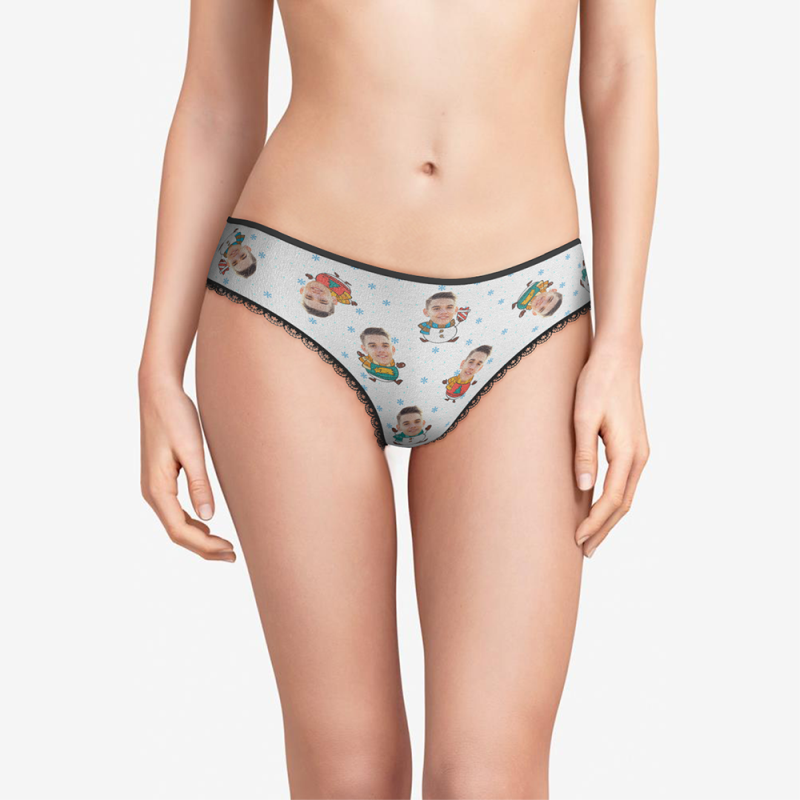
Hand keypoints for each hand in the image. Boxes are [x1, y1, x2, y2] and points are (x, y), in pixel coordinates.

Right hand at [139, 376, 234, 561]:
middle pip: (176, 532)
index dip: (205, 546)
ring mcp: (154, 487)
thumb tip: (207, 518)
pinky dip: (192, 524)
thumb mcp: (191, 449)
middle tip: (233, 556)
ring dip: (199, 538)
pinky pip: (175, 511)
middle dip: (204, 548)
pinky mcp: (160, 479)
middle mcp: (151, 492)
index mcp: (156, 488)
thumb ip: (199, 483)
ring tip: (225, 547)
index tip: (231, 549)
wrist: (158, 392)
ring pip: (175, 523)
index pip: (179, 530)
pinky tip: (208, 526)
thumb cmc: (176, 416)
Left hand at [573, 347, 649, 557]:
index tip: (577, 539)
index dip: (595, 522)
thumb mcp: (583, 416)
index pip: (612, 499)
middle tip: (584, 551)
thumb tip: (583, 488)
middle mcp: (639, 456)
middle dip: (604, 529)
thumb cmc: (597, 383)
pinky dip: (615, 501)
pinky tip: (601, 507)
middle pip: (624, 504)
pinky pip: (626, 482)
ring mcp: (640, 451)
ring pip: (627, 495)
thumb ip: (584, 453)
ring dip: (610, 518)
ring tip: (592, 537)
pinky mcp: (634, 445)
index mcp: (628, 452)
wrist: (618, 357)